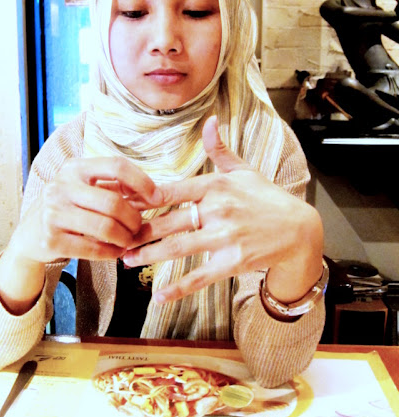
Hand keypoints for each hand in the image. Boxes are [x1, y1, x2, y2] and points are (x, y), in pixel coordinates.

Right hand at [14, 156, 162, 263]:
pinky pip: (92, 249)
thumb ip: (114, 187)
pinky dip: (111, 252)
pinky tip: (116, 252)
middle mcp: (61, 186)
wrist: (29, 234)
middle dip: (134, 219)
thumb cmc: (68, 208)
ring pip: (105, 227)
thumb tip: (155, 193)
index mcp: (75, 168)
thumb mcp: (84, 189)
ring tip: (129, 241)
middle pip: (113, 202)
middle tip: (139, 227)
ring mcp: (53, 212)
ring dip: (125, 238)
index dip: (141, 181)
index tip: (157, 197)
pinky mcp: (50, 238)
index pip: (116, 166)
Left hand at [123, 116, 323, 304]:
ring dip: (149, 255)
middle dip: (139, 231)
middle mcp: (217, 210)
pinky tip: (159, 296)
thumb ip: (220, 149)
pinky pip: (199, 276)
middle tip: (116, 236)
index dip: (142, 197)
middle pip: (169, 221)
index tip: (120, 202)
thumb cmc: (267, 198)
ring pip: (178, 248)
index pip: (171, 190)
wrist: (299, 230)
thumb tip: (209, 120)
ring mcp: (224, 238)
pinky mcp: (232, 262)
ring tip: (126, 260)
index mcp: (216, 185)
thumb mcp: (244, 170)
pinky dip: (178, 288)